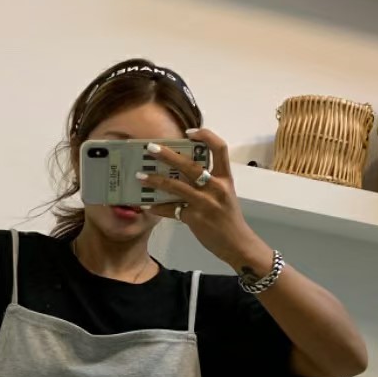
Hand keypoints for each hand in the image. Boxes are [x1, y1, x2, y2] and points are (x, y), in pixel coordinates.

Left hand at [139, 128, 259, 265]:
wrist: (237, 243)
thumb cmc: (229, 218)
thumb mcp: (225, 194)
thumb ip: (210, 182)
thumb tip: (183, 172)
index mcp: (225, 178)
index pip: (220, 148)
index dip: (205, 136)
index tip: (189, 132)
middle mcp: (216, 187)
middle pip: (190, 165)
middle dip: (168, 155)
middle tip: (150, 148)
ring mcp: (205, 203)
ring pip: (176, 186)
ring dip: (156, 180)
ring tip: (140, 176)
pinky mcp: (194, 218)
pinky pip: (171, 210)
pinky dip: (158, 208)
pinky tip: (147, 205)